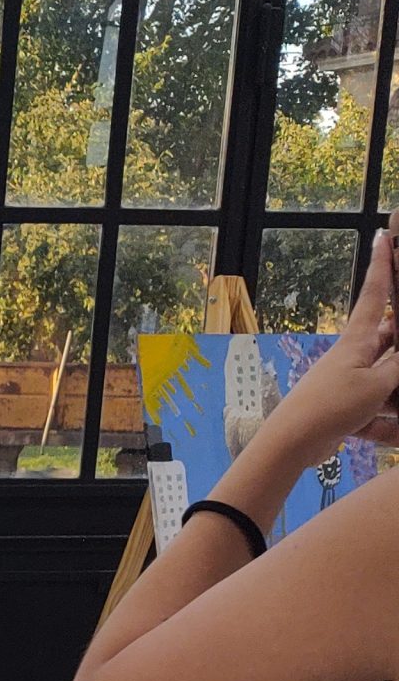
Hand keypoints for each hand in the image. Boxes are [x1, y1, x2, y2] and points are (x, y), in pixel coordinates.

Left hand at [282, 217, 398, 453]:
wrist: (292, 442)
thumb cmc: (330, 408)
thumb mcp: (375, 385)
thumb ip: (398, 365)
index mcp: (357, 341)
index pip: (374, 296)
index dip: (381, 267)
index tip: (381, 237)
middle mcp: (352, 354)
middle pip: (388, 331)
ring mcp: (347, 376)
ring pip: (387, 362)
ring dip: (398, 366)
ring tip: (397, 368)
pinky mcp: (346, 400)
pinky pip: (378, 390)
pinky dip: (391, 393)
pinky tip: (395, 400)